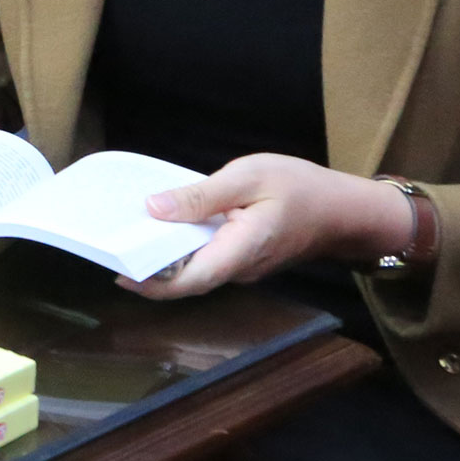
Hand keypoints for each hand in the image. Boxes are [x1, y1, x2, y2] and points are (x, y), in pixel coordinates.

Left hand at [123, 155, 418, 299]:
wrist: (346, 208)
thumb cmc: (301, 188)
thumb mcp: (248, 177)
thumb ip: (200, 196)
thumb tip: (154, 208)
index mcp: (238, 252)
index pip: (188, 282)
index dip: (151, 283)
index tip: (118, 272)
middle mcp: (237, 269)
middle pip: (186, 279)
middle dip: (148, 268)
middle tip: (112, 245)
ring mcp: (242, 266)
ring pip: (195, 269)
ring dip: (164, 256)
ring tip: (129, 232)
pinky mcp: (244, 257)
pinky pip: (207, 257)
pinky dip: (184, 245)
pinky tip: (165, 223)